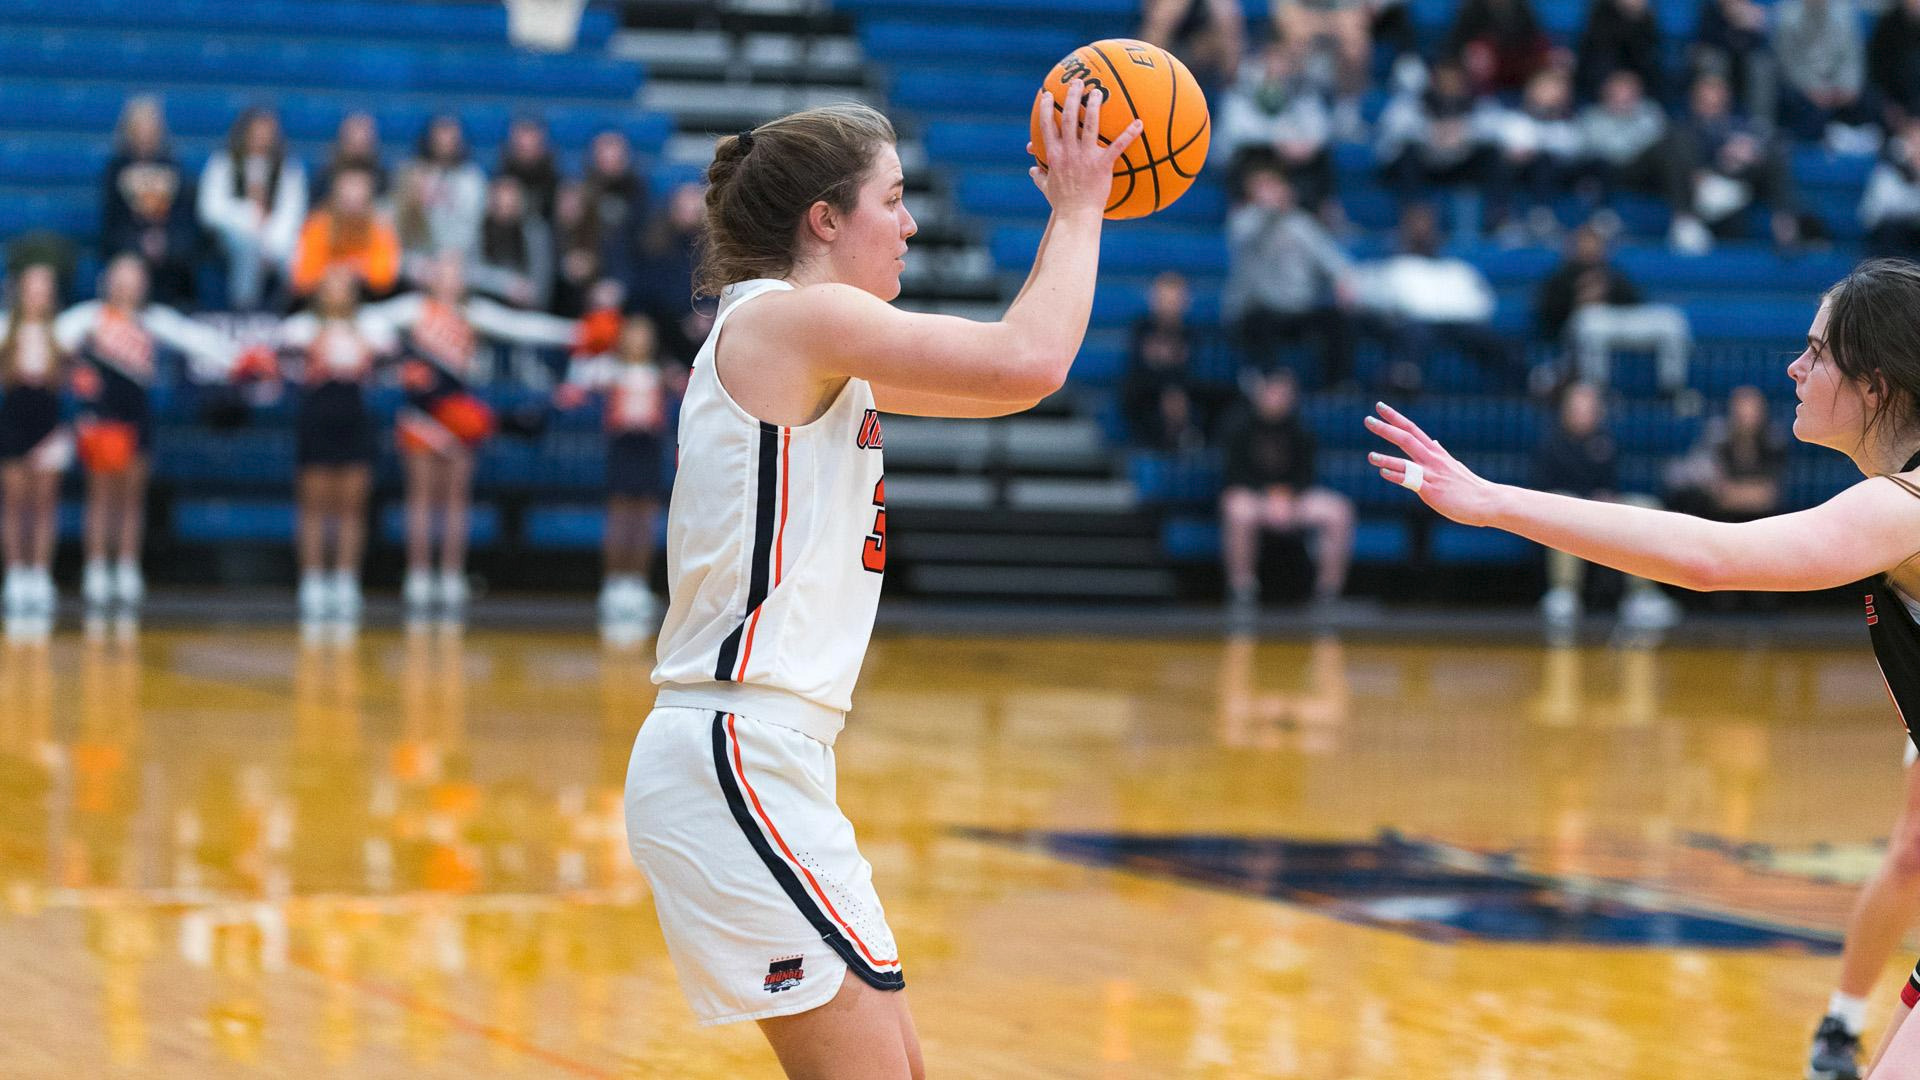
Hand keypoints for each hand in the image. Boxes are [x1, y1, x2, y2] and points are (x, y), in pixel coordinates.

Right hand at [1028, 78, 1142, 216]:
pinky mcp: (1102, 165)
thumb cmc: (1062, 204)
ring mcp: (1085, 157)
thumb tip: (1032, 170)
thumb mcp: (1046, 188)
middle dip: (1071, 96)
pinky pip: (1118, 146)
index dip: (1045, 108)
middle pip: (1067, 117)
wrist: (1076, 216)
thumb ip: (1039, 176)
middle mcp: (1068, 151)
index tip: (1046, 94)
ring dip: (1094, 106)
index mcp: (1054, 155)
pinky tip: (1139, 123)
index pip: (1046, 125)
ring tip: (1099, 92)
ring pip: (1090, 124)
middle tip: (1077, 82)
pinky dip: (1129, 134)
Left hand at [1364, 401, 1501, 526]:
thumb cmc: (1469, 486)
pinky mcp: (1432, 490)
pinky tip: (1384, 473)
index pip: (1412, 429)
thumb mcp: (1453, 464)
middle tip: (1367, 420)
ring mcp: (1432, 474)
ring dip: (1386, 458)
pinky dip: (1397, 476)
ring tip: (1370, 456)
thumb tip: (1433, 442)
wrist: (1487, 501)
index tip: (1380, 407)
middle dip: (1386, 429)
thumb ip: (1440, 454)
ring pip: (1406, 462)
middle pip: (1406, 438)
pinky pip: (1411, 481)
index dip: (1395, 418)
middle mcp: (1433, 459)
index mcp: (1436, 452)